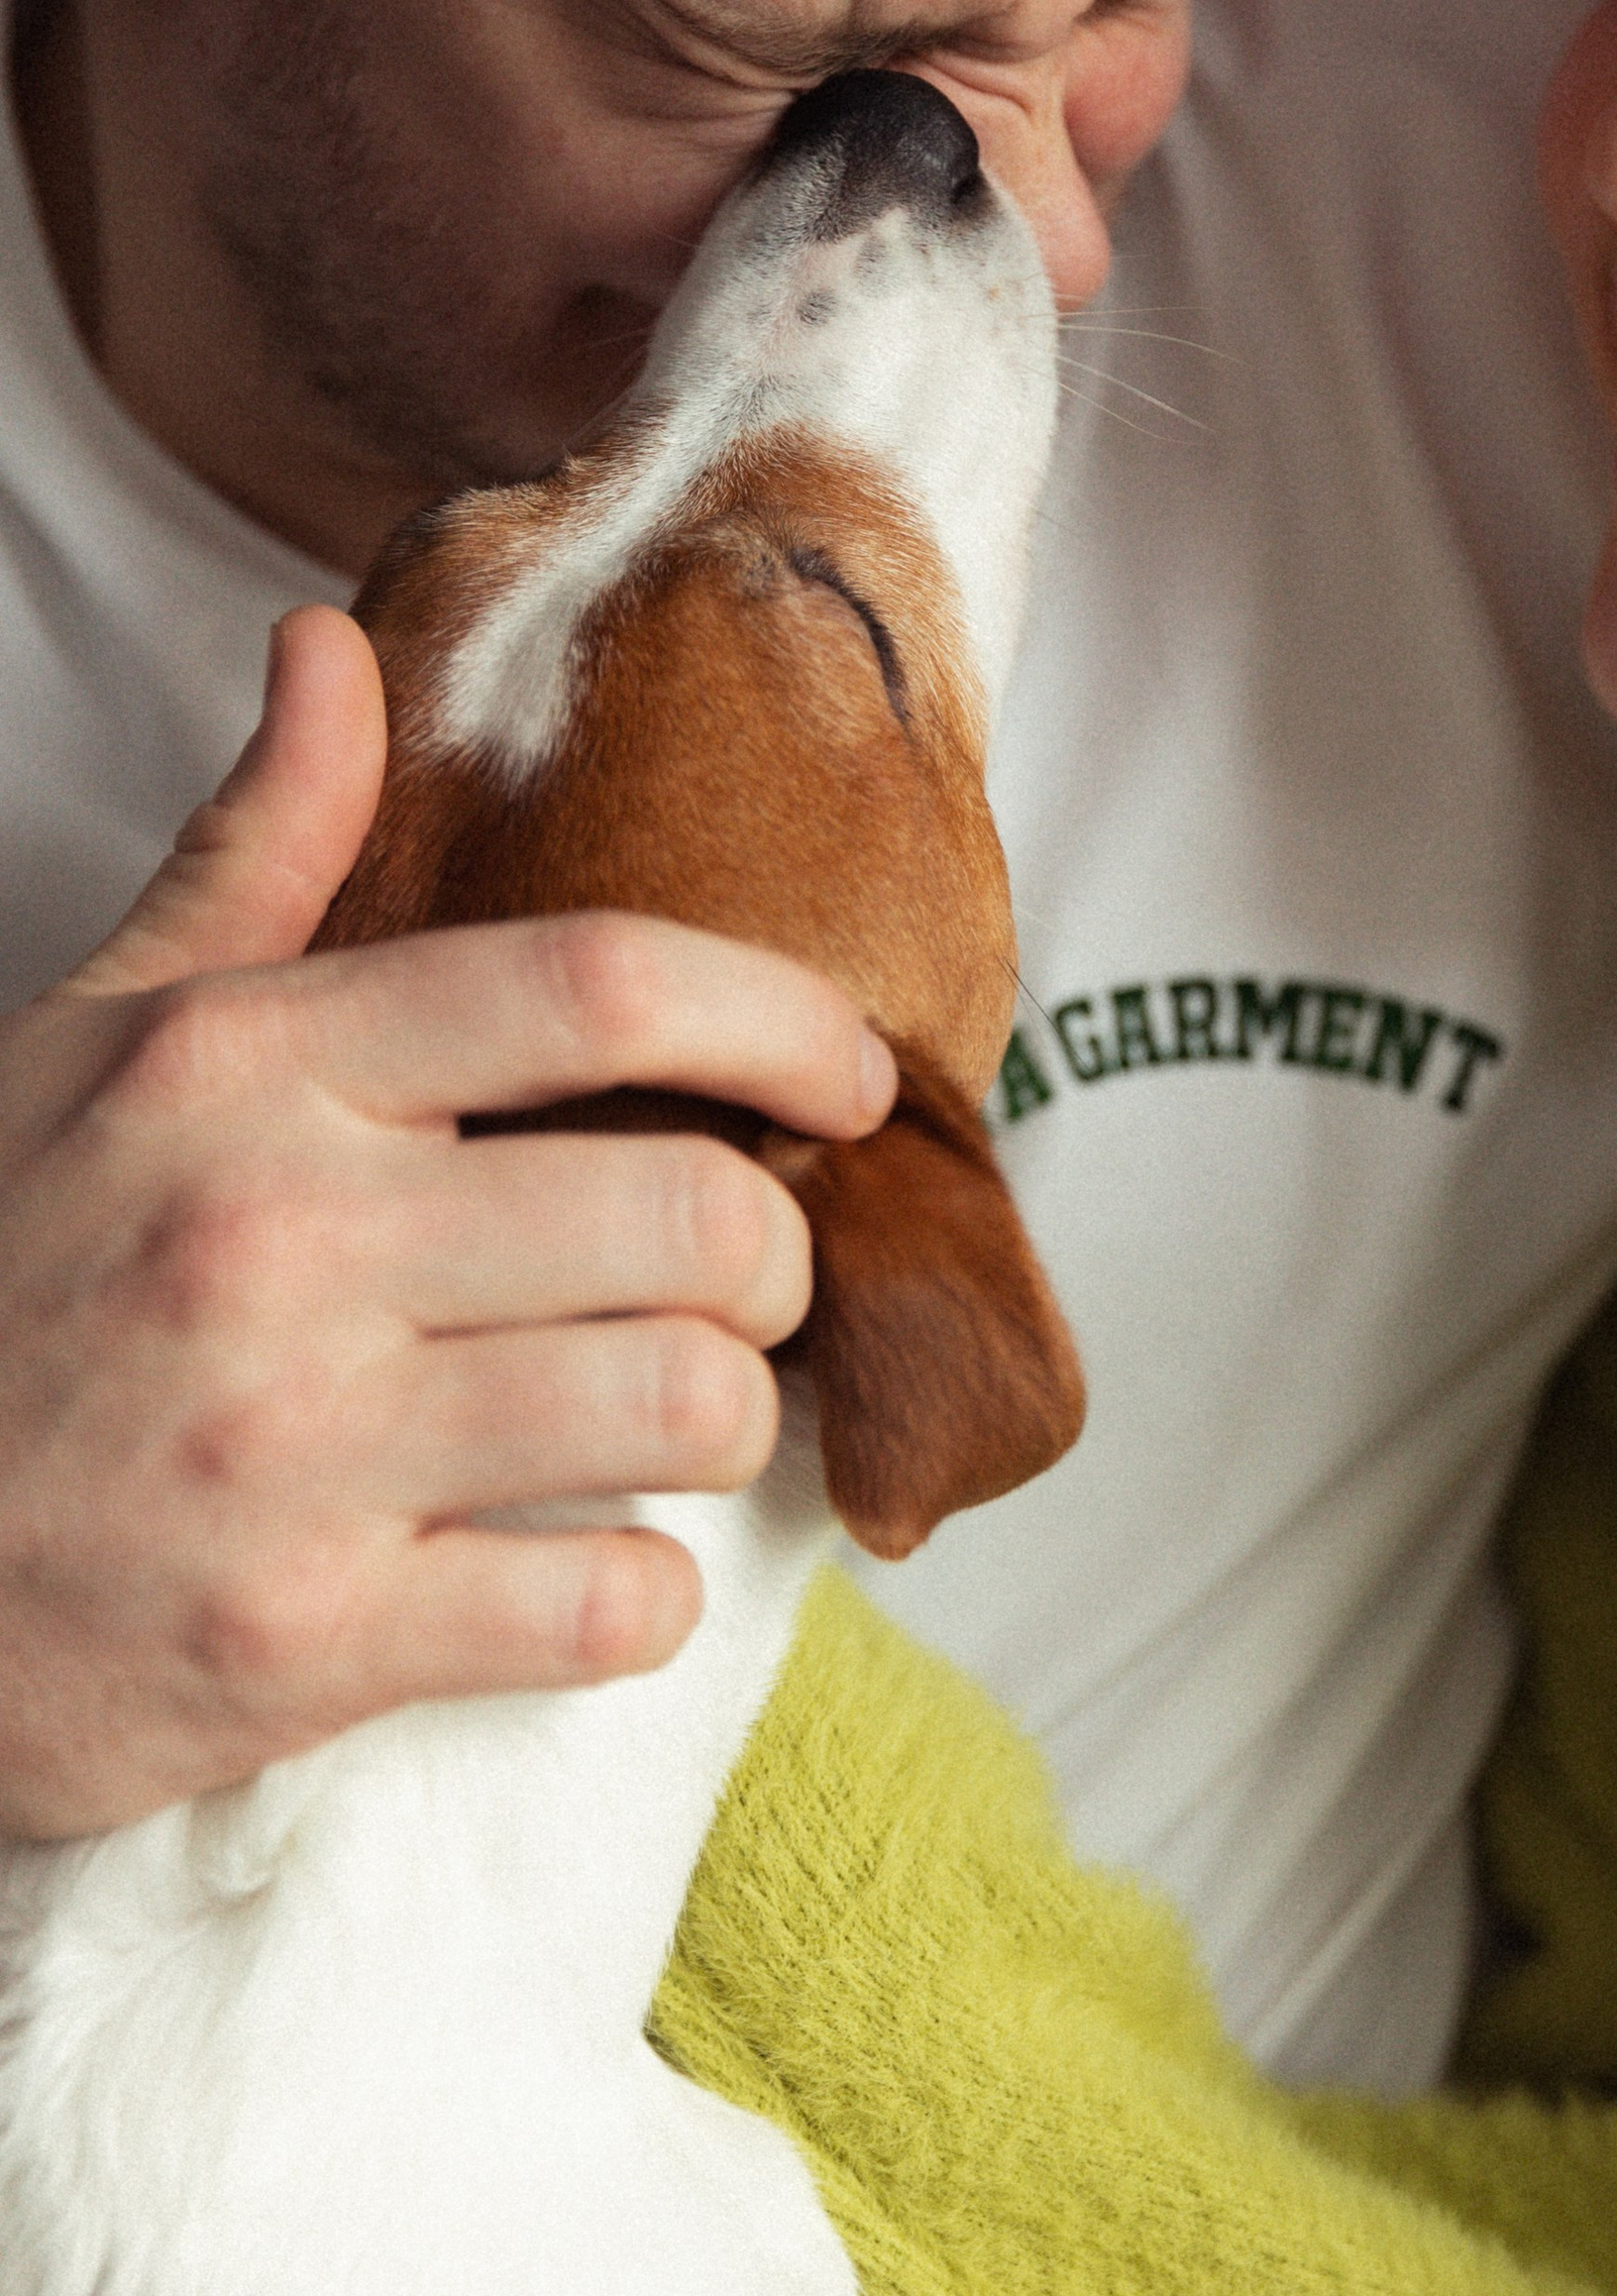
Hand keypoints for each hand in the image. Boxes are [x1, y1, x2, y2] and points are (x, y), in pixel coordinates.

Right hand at [0, 605, 896, 1841]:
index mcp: (247, 1068)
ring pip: (685, 1406)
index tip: (851, 1074)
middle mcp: (279, 1241)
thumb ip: (253, 862)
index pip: (600, 986)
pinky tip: (588, 1569)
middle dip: (773, 1257)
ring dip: (724, 1421)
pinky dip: (641, 1598)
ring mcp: (293, 1451)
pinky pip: (603, 1607)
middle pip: (696, 1213)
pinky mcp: (302, 1642)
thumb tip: (334, 653)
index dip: (781, 1023)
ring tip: (666, 1415)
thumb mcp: (86, 1041)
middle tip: (736, 1282)